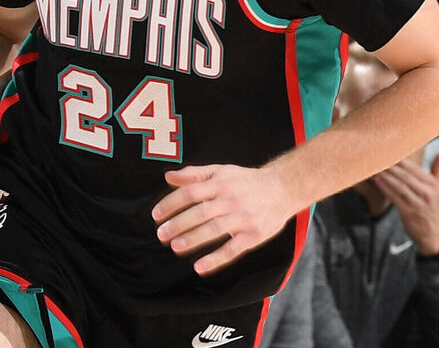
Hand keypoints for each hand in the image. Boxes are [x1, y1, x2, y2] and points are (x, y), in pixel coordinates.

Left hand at [152, 163, 293, 275]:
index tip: (156, 215)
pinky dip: (216, 259)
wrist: (282, 188)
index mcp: (220, 183)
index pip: (190, 193)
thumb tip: (168, 177)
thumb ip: (194, 174)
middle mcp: (231, 199)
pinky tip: (200, 266)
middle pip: (200, 212)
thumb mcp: (221, 171)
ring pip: (215, 230)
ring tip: (175, 247)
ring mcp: (244, 218)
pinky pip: (233, 249)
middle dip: (178, 224)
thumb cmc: (245, 181)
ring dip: (194, 239)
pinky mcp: (254, 235)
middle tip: (161, 235)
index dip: (171, 203)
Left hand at [369, 153, 438, 254]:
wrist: (433, 234)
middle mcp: (427, 192)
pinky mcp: (408, 212)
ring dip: (385, 175)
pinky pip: (394, 197)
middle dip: (390, 166)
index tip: (387, 152)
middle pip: (405, 175)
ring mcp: (418, 203)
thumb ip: (437, 170)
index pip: (414, 168)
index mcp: (433, 184)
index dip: (399, 160)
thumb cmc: (433, 208)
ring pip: (398, 185)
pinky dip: (384, 187)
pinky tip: (376, 181)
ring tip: (374, 167)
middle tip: (376, 157)